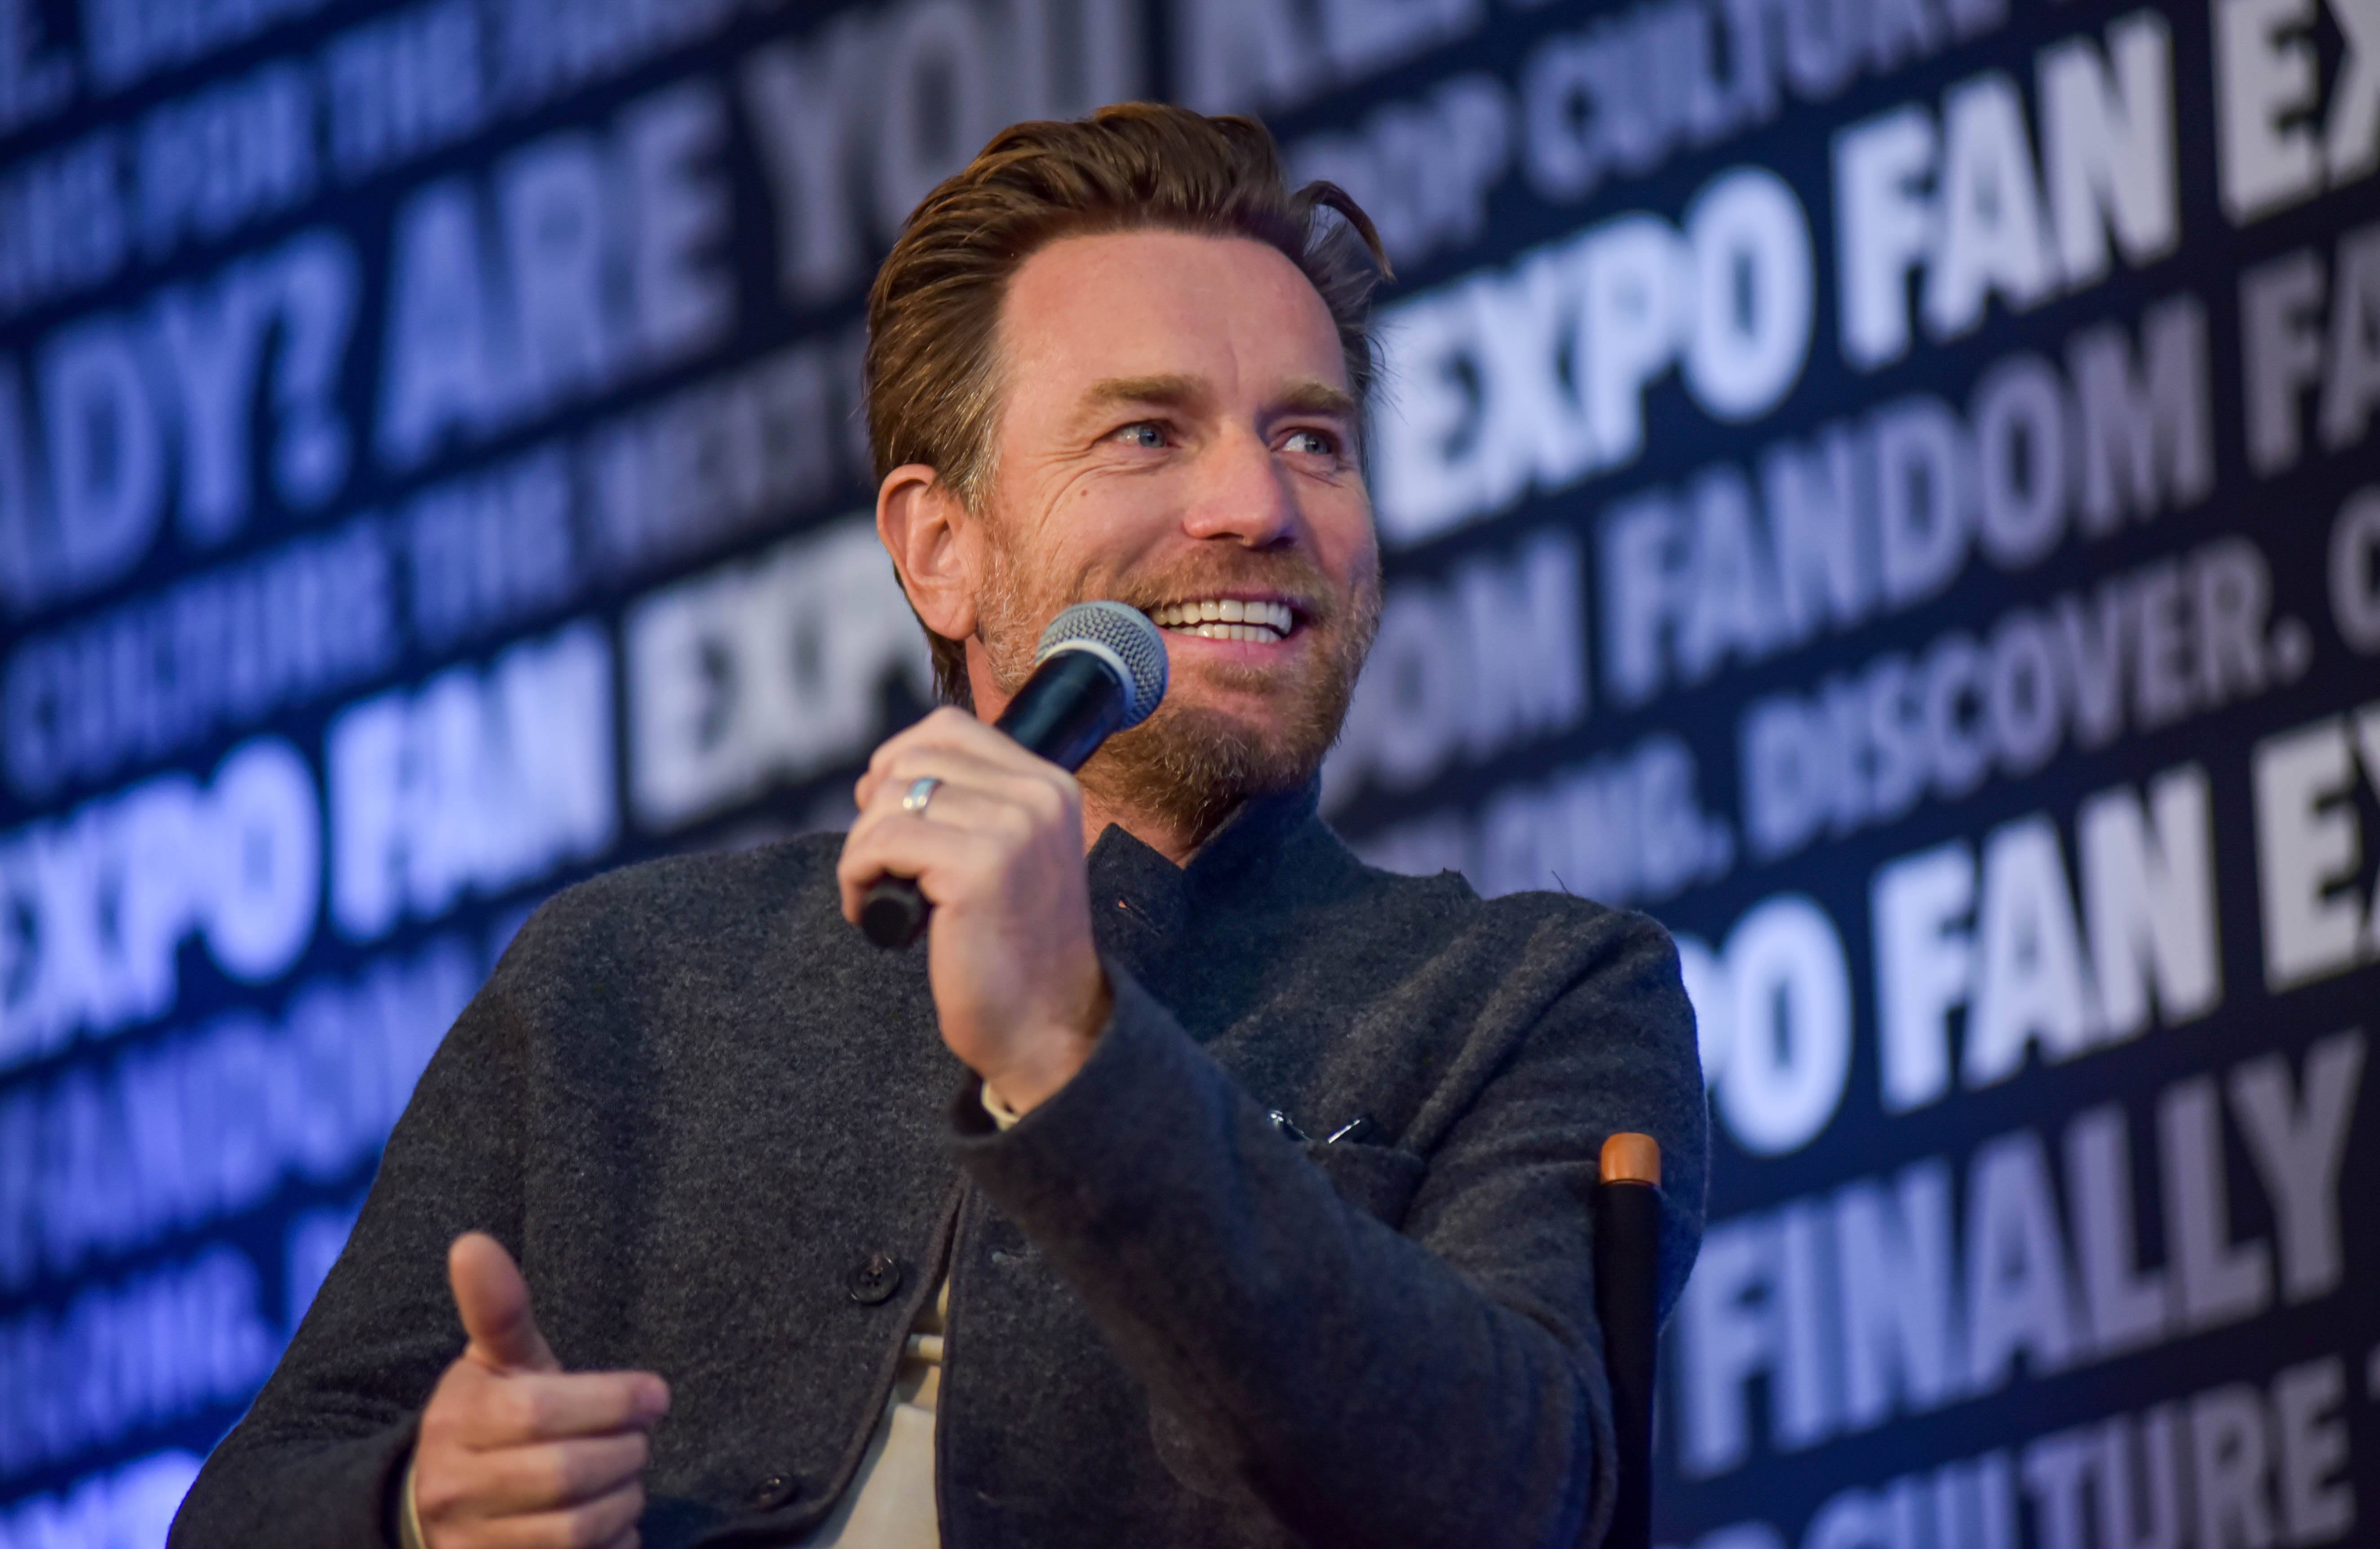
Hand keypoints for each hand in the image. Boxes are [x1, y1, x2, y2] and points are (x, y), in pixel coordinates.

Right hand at [412, 1233, 669, 1548]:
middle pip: (567, 1473)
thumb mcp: (495, 1362)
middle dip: (625, 1452)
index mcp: (459, 1421)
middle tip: (640, 1438)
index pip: (541, 1411)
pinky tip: (613, 1522)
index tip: (655, 1395)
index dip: (612, 1401)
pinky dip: (614, 1543)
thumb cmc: (490, 1418)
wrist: (436, 1506)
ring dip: (623, 1501)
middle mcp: (454, 1487)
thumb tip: (472, 1241)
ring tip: (625, 1477)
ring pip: (577, 1530)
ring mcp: (473, 1544)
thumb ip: (498, 1308)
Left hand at [838, 707, 1110, 1111]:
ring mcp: (1012, 829)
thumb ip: (973, 804)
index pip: (949, 728)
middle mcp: (1038, 797)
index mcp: (1050, 786)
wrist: (1048, 1028)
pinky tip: (880, 917)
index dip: (899, 764)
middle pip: (911, 758)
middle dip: (877, 811)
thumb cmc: (1017, 951)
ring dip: (864, 852)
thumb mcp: (1011, 855)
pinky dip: (859, 879)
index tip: (889, 818)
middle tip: (884, 867)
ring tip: (883, 897)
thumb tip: (883, 773)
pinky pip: (880, 844)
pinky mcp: (976, 869)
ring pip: (889, 800)